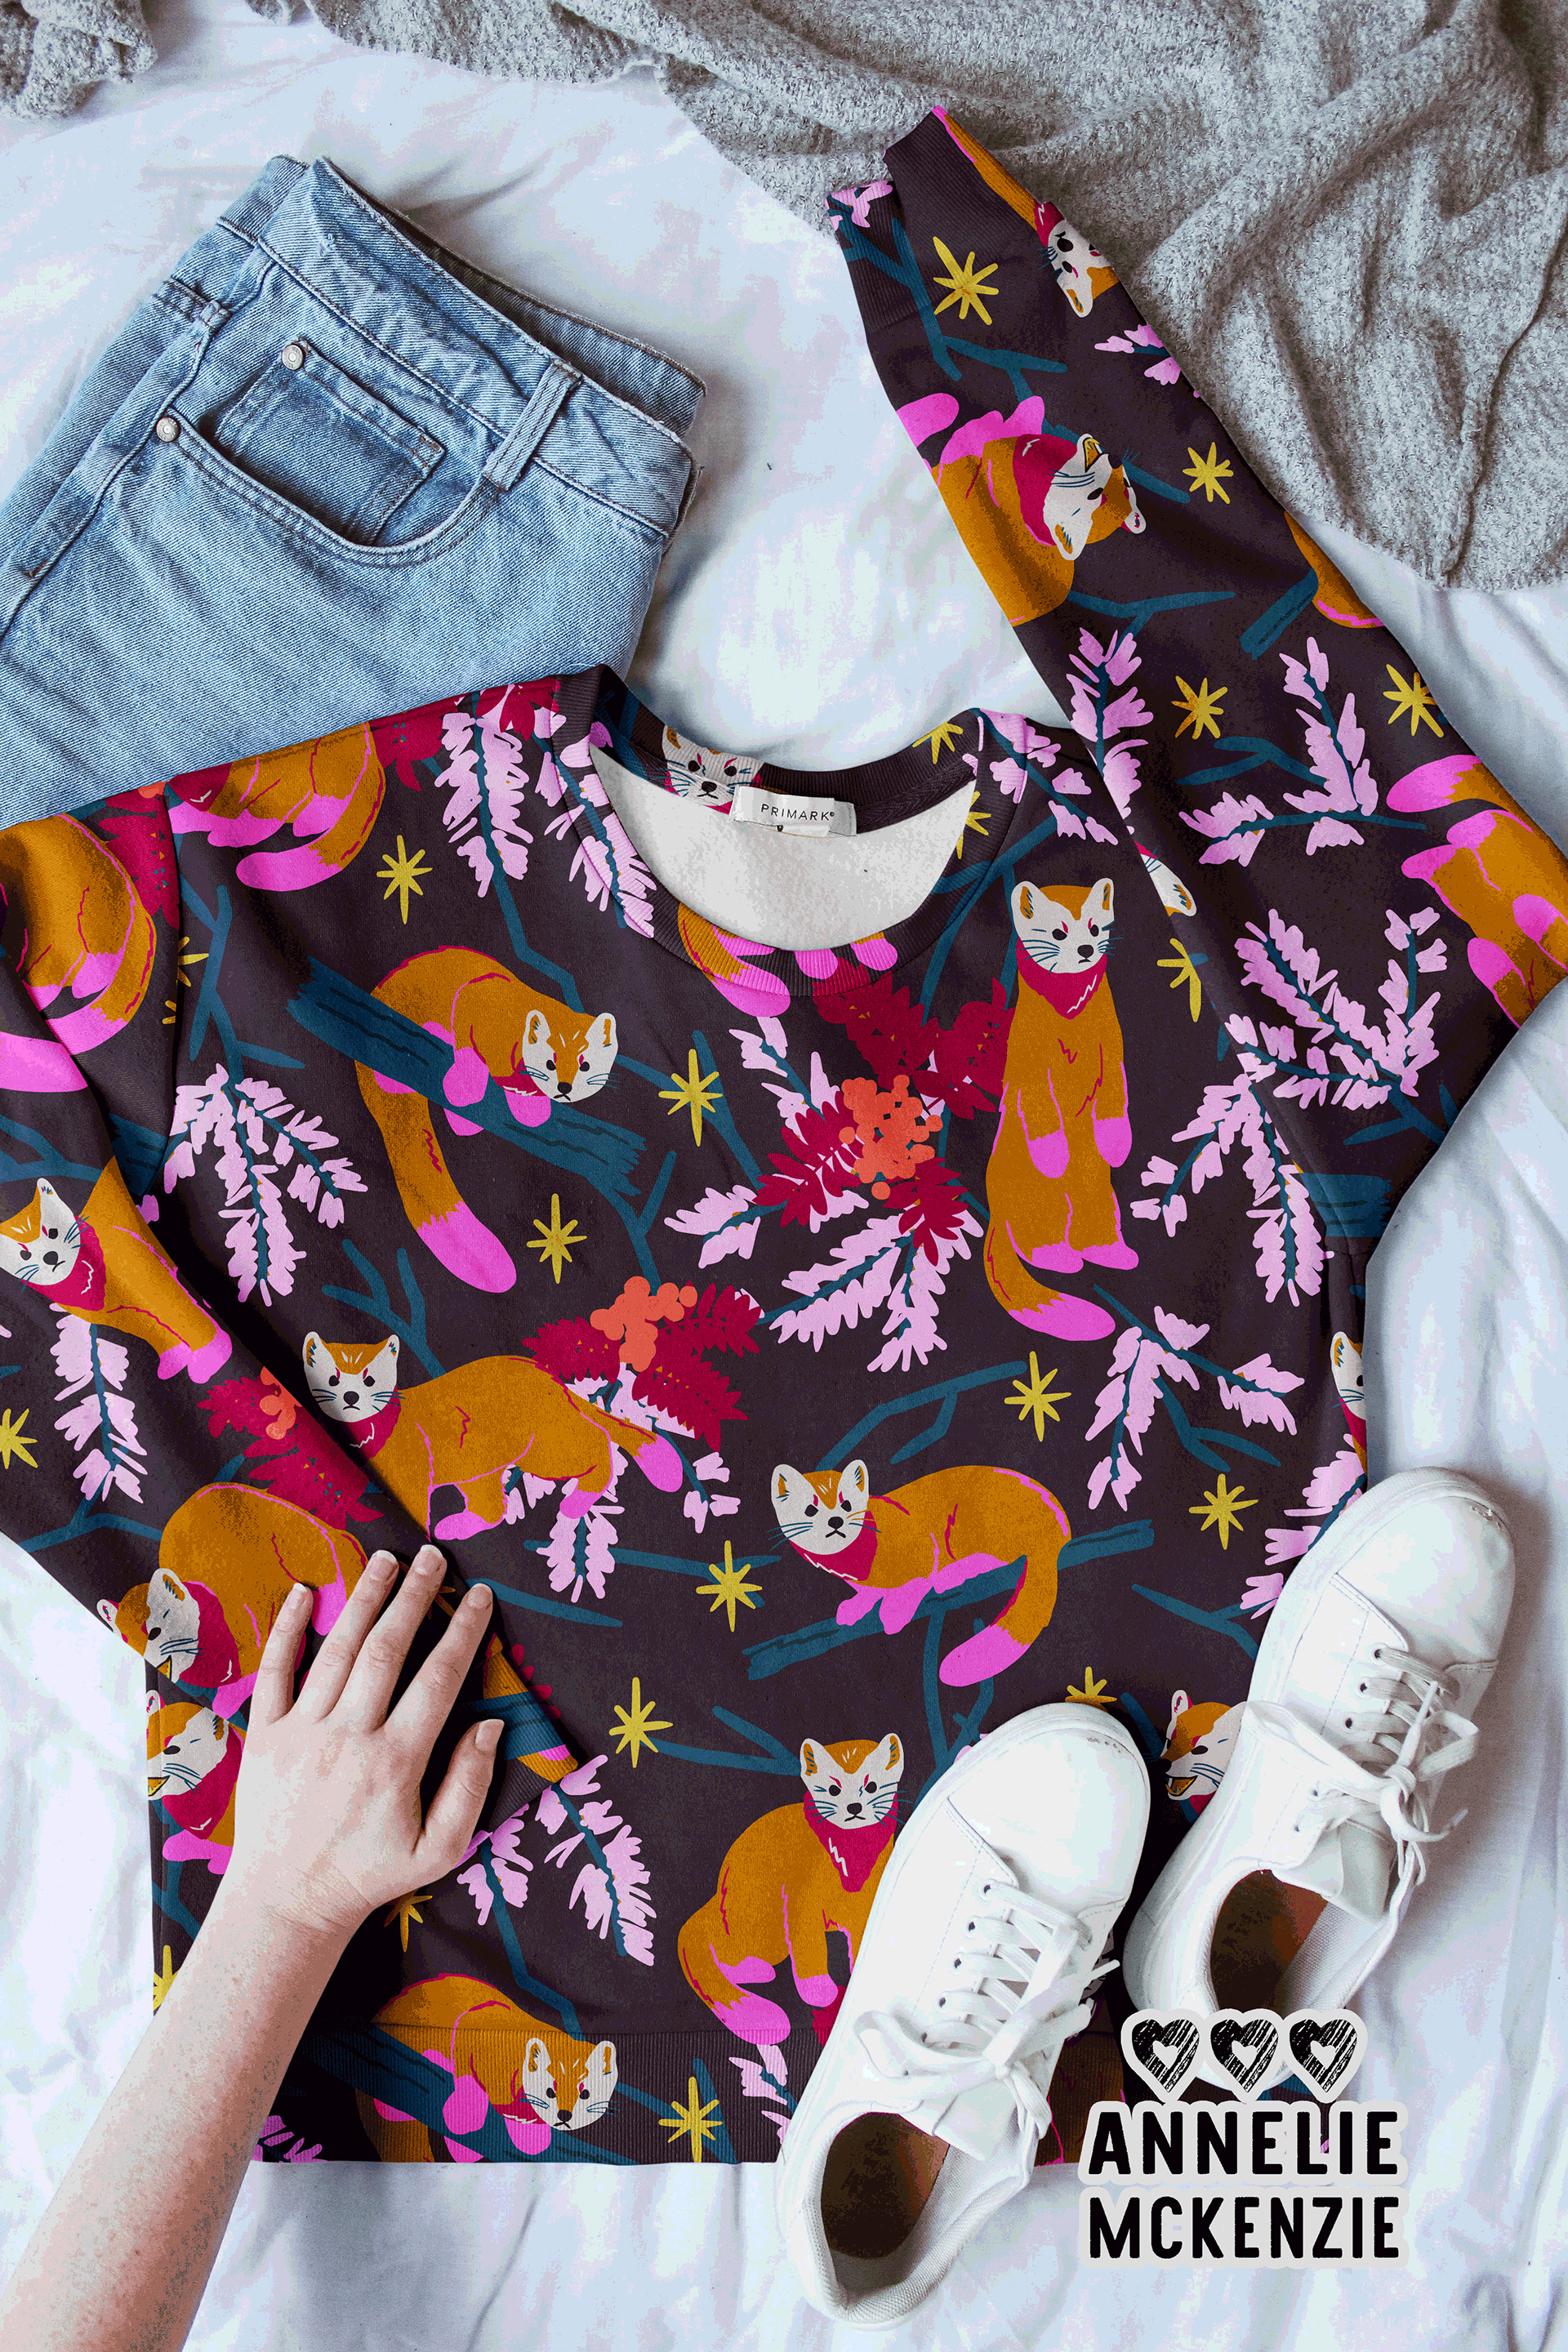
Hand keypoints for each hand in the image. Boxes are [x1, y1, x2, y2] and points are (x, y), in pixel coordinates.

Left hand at [225, 1545, 500, 1944]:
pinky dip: (287, 1630)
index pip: (438, 1680)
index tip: (479, 1597)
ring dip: (365, 1599)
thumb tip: (492, 1726)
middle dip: (415, 1597)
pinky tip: (306, 1593)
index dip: (463, 1633)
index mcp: (395, 1762)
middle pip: (387, 1649)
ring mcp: (302, 1732)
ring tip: (387, 1559)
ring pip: (338, 1650)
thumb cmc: (369, 1875)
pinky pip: (275, 1672)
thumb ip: (470, 1787)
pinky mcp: (264, 1736)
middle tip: (434, 1557)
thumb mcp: (439, 1850)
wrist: (286, 1902)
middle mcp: (348, 1736)